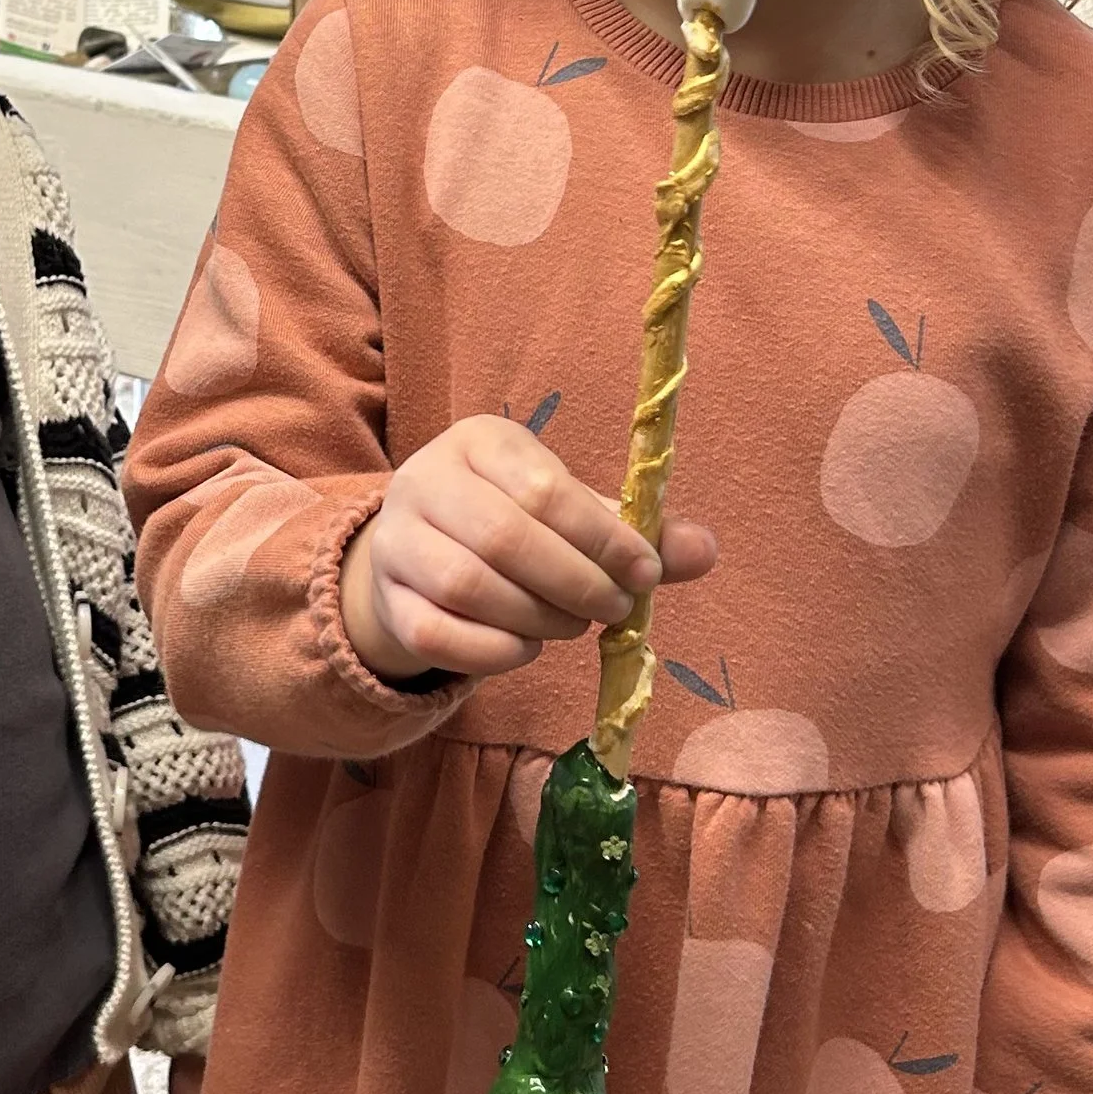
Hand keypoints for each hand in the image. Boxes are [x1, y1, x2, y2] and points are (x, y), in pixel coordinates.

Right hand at [339, 414, 716, 682]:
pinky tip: (527, 646)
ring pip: (469, 587)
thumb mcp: (569, 513)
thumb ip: (633, 532)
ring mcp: (396, 541)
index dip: (602, 538)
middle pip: (504, 538)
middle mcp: (425, 480)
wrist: (421, 557)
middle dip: (575, 583)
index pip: (543, 488)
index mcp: (479, 442)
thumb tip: (705, 550)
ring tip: (572, 625)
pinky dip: (496, 652)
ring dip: (539, 618)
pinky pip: (440, 635)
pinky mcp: (388, 599)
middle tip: (615, 608)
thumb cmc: (512, 524)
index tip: (645, 574)